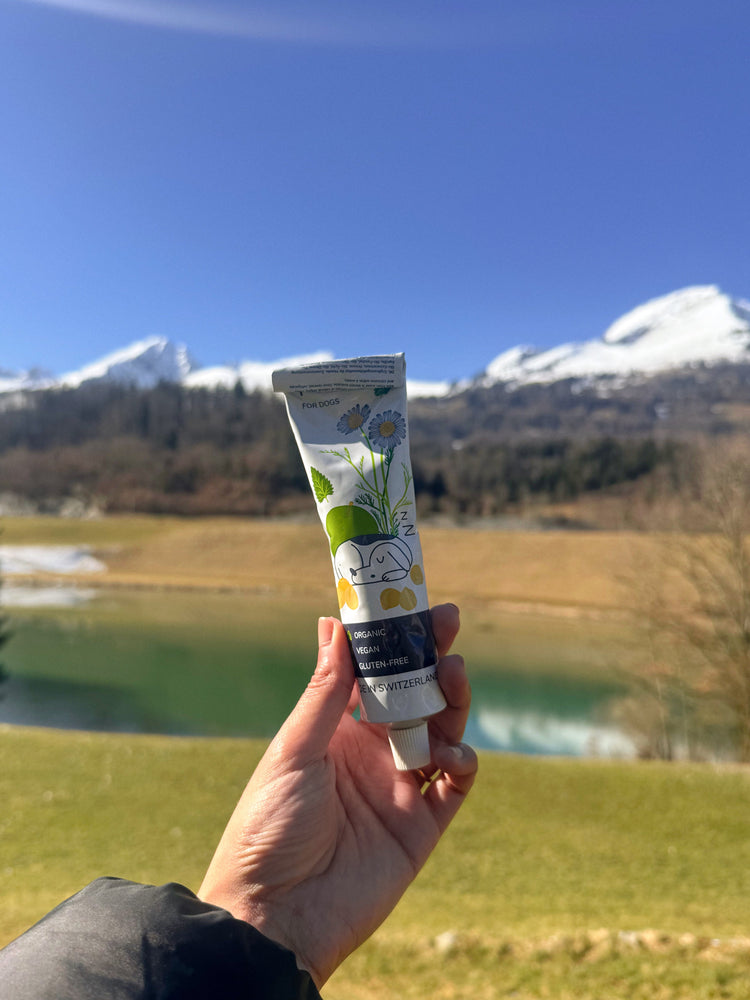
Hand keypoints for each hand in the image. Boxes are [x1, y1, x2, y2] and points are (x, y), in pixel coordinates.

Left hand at [198, 603, 476, 987]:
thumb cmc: (268, 826)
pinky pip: (454, 785)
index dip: (394, 641)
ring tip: (452, 675)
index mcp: (337, 732)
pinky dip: (462, 761)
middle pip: (414, 696)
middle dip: (432, 658)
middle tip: (448, 624)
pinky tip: (452, 750)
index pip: (374, 675)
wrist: (275, 915)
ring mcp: (399, 788)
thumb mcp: (294, 750)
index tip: (411, 605)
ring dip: (451, 700)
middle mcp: (372, 754)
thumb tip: (333, 623)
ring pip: (441, 730)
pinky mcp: (420, 826)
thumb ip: (325, 692)